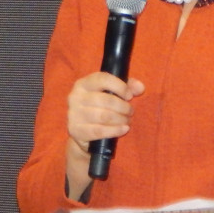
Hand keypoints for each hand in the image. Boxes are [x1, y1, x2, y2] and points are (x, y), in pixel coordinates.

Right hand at [65, 72, 144, 195]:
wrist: (82, 133)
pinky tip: (123, 129)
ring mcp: (74, 114)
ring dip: (121, 119)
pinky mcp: (76, 130)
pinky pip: (99, 131)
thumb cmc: (99, 108)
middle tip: (131, 112)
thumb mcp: (111, 94)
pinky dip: (115, 130)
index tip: (130, 96)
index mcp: (83, 84)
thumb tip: (140, 88)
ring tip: (127, 121)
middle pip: (106, 100)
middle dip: (123, 107)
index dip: (120, 86)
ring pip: (104, 116)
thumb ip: (128, 86)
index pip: (102, 79)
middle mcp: (75, 97)